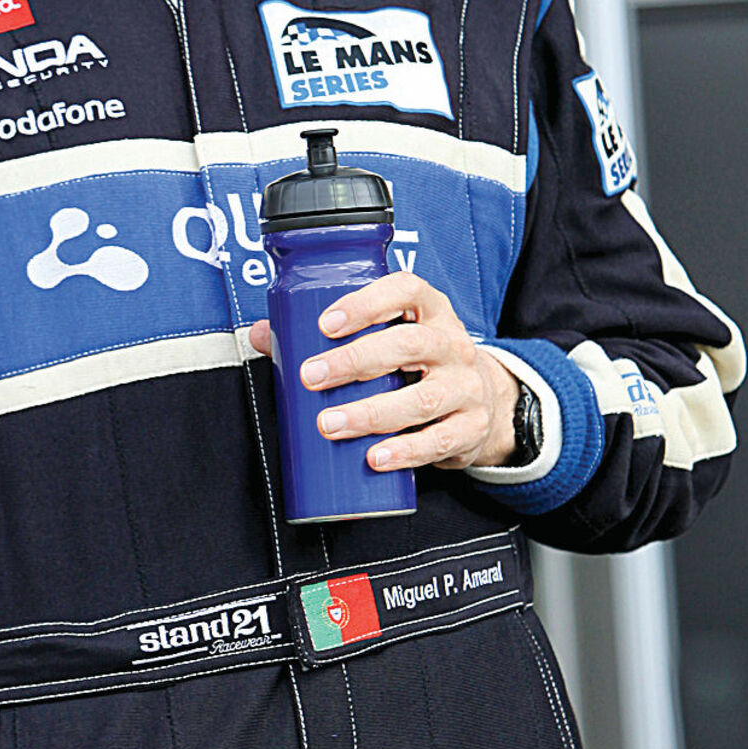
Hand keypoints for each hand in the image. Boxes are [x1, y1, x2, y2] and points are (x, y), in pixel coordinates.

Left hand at [249, 271, 520, 471]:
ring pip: (423, 398)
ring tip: (329, 425)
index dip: (366, 303)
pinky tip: (376, 457)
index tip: (325, 323)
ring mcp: (466, 388)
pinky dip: (405, 451)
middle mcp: (453, 345)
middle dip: (356, 361)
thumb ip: (327, 336)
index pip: (407, 290)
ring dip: (371, 412)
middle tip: (311, 376)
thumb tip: (263, 335)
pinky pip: (438, 440)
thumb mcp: (387, 340)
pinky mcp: (469, 428)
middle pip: (410, 345)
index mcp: (431, 312)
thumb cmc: (419, 365)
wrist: (484, 404)